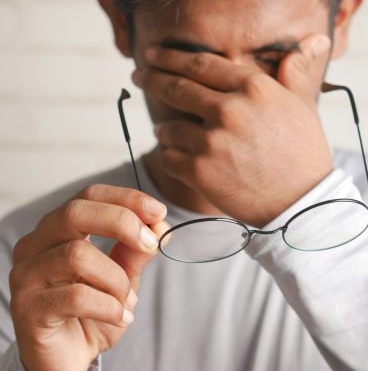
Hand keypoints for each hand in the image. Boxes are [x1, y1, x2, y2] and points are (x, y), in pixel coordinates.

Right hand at [9, 184, 167, 370]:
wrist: (70, 356)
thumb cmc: (94, 310)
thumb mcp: (123, 276)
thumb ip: (136, 251)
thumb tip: (159, 226)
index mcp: (59, 229)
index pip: (89, 196)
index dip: (126, 198)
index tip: (159, 211)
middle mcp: (36, 244)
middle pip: (76, 213)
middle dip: (122, 223)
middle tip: (151, 244)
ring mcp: (27, 274)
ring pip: (78, 255)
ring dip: (116, 279)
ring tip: (126, 300)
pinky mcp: (27, 307)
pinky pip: (75, 296)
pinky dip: (108, 306)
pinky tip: (119, 316)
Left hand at [133, 34, 332, 225]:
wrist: (301, 203)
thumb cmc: (302, 154)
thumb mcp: (304, 107)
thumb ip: (295, 74)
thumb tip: (310, 42)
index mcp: (252, 88)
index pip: (200, 64)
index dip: (171, 57)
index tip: (153, 54)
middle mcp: (228, 110)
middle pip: (176, 88)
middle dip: (151, 79)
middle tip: (138, 75)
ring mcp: (211, 142)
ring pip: (167, 128)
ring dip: (163, 129)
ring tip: (166, 132)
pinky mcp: (199, 172)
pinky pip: (168, 158)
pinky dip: (169, 156)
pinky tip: (177, 158)